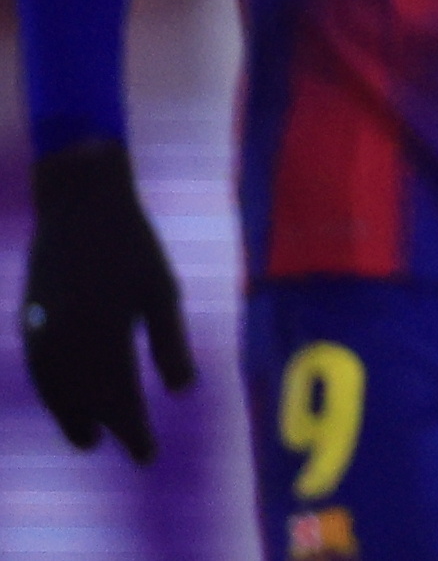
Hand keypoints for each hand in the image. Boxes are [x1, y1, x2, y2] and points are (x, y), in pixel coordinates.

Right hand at [20, 140, 189, 460]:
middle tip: (121, 448)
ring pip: (56, 393)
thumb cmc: (132, 246)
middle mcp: (69, 342)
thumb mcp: (161, 291)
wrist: (78, 206)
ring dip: (71, 416)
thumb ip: (169, 344)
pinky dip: (53, 393)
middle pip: (84, 403)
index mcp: (107, 336)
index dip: (133, 433)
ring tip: (87, 437)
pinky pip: (40, 371)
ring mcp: (43, 333)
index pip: (120, 401)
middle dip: (102, 428)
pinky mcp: (29, 322)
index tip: (146, 456)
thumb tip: (182, 393)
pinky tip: (64, 399)